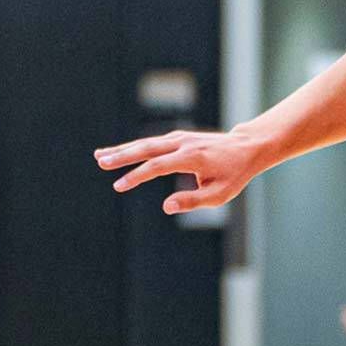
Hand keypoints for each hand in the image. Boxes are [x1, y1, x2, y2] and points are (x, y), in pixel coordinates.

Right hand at [94, 128, 273, 213]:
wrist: (246, 147)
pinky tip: (119, 153)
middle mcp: (182, 143)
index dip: (136, 176)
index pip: (157, 166)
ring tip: (99, 156)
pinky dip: (133, 147)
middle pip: (146, 148)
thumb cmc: (234, 173)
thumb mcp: (220, 194)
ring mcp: (178, 138)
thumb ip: (193, 201)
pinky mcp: (177, 137)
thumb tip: (166, 207)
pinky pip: (151, 142)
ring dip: (122, 149)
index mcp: (191, 157)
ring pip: (145, 143)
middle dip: (121, 155)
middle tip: (100, 161)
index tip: (118, 186)